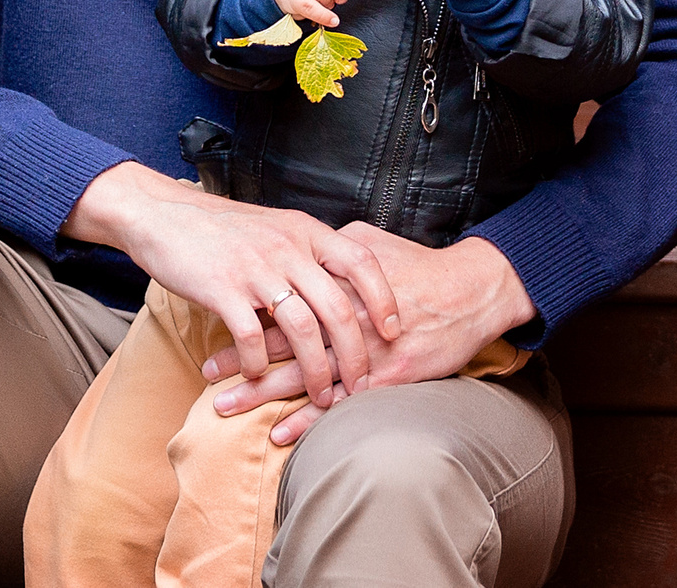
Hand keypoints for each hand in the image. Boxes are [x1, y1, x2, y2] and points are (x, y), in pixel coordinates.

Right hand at [62, 163, 401, 405]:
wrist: (161, 215)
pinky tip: (257, 376)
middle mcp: (286, 247)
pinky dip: (258, 363)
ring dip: (315, 371)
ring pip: (302, 329)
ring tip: (320, 396)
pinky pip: (251, 337)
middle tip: (361, 385)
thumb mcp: (273, 226)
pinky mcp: (222, 289)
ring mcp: (255, 268)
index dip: (384, 298)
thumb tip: (340, 281)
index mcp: (303, 230)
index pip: (361, 261)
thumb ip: (305, 250)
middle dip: (355, 354)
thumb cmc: (218, 227)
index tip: (394, 330)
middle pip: (338, 306)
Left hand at [201, 229, 535, 445]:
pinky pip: (339, 404)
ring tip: (224, 407)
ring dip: (260, 394)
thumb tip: (297, 249)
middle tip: (207, 374)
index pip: (277, 299)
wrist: (470, 290)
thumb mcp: (368, 242)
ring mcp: (363, 350)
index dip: (243, 312)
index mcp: (333, 281)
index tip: (214, 321)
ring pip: (301, 375)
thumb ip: (329, 249)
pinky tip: (279, 435)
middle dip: (241, 359)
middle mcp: (342, 316)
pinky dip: (307, 422)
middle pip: (280, 339)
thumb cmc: (418, 265)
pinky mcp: (387, 377)